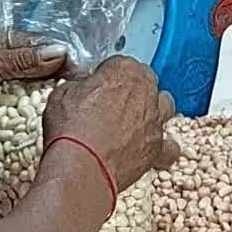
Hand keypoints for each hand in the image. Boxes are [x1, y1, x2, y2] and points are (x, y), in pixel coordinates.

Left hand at [0, 25, 69, 124]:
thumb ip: (20, 59)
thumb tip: (58, 51)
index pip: (32, 45)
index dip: (55, 54)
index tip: (77, 67)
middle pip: (34, 71)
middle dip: (54, 79)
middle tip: (78, 88)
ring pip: (28, 95)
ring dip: (44, 102)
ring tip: (67, 106)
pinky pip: (17, 118)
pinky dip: (30, 121)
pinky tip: (46, 123)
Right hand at [42, 56, 179, 190]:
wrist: (81, 167)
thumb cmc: (71, 129)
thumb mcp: (62, 94)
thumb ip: (78, 87)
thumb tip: (78, 90)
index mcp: (124, 70)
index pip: (120, 64)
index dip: (107, 75)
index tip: (97, 84)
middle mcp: (146, 92)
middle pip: (146, 83)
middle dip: (132, 90)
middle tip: (112, 102)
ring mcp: (155, 121)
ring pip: (164, 108)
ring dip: (151, 112)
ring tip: (133, 122)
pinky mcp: (157, 149)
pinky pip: (169, 146)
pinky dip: (162, 148)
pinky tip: (148, 149)